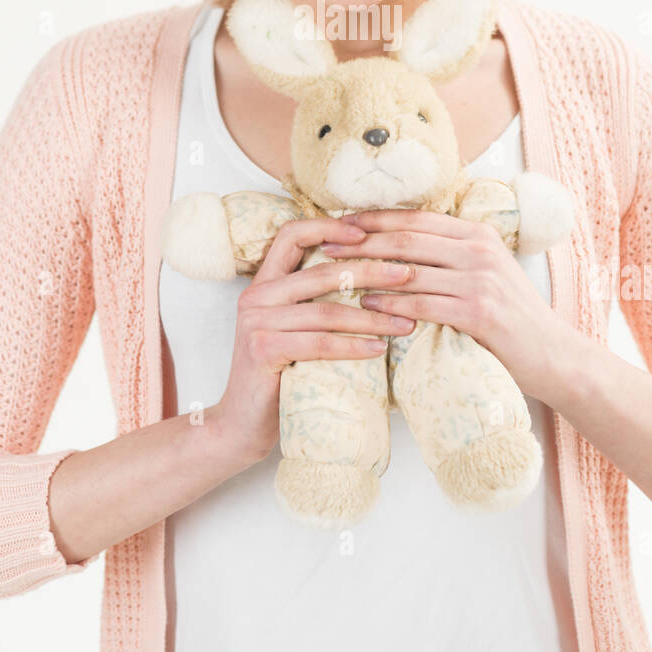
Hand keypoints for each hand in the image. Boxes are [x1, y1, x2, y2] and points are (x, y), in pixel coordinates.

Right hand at [209, 215, 416, 464]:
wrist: (242, 425)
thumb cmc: (280, 375)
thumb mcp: (295, 329)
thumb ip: (315, 300)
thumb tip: (376, 278)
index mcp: (264, 282)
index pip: (292, 234)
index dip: (329, 227)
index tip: (368, 233)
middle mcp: (256, 295)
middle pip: (322, 270)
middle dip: (371, 271)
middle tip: (409, 276)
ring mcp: (256, 322)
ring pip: (326, 310)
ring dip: (373, 316)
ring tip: (406, 323)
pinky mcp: (262, 350)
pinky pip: (319, 342)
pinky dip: (353, 346)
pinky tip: (379, 349)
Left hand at [320, 207, 582, 403]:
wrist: (555, 355)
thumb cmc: (512, 318)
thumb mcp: (486, 274)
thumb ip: (451, 257)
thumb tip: (400, 248)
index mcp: (478, 235)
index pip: (416, 218)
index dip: (376, 218)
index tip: (342, 223)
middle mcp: (479, 250)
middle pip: (407, 238)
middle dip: (362, 240)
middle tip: (327, 245)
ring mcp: (480, 279)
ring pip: (409, 269)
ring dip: (368, 271)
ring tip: (336, 274)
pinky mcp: (479, 311)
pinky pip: (422, 303)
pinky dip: (390, 303)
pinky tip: (366, 304)